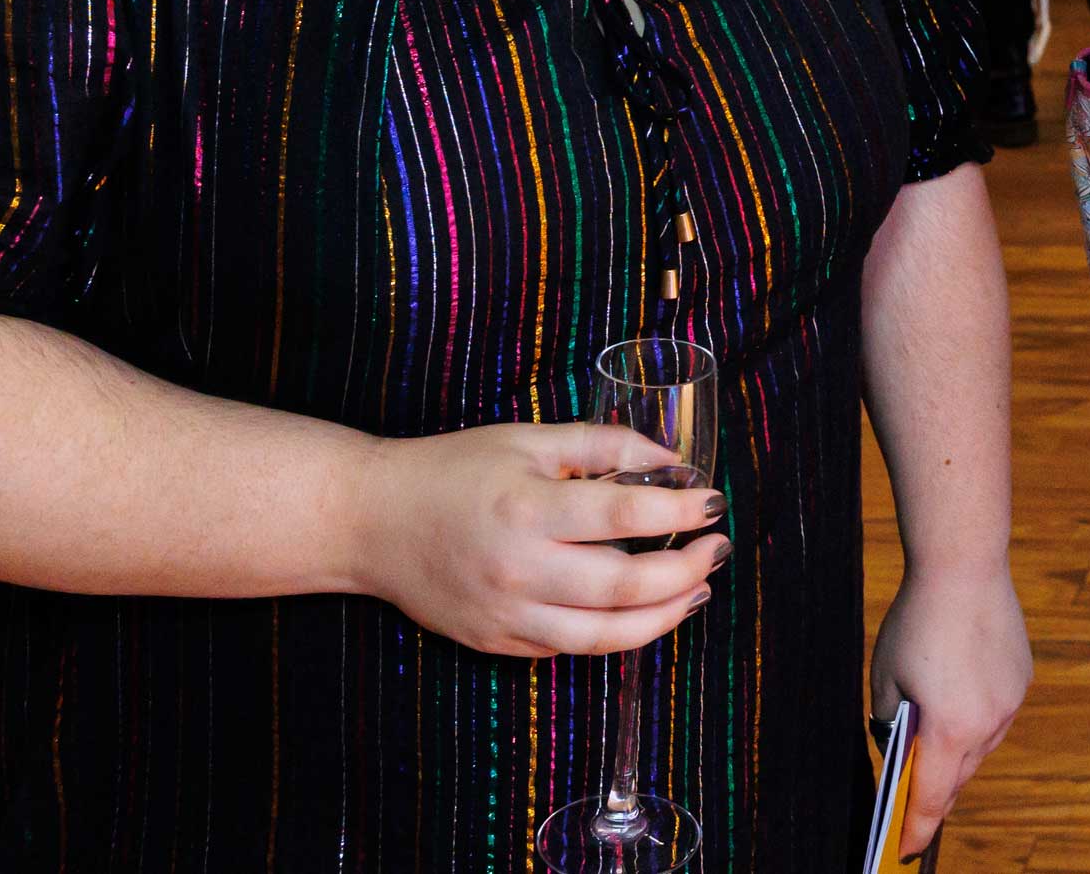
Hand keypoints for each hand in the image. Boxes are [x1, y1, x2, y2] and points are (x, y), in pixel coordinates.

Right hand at [339, 422, 727, 658]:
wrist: (372, 521)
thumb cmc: (453, 470)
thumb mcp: (529, 440)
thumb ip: (603, 446)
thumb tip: (671, 462)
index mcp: (528, 509)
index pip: (625, 514)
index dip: (681, 510)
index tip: (714, 501)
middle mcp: (520, 569)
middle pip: (624, 587)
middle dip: (686, 571)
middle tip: (717, 550)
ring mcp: (507, 614)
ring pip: (604, 636)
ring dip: (664, 617)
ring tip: (697, 590)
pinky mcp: (497, 641)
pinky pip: (570, 648)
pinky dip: (616, 633)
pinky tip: (644, 611)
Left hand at [871, 559, 1031, 850]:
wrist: (965, 566)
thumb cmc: (917, 622)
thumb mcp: (887, 679)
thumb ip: (892, 723)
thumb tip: (902, 746)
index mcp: (950, 730)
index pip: (933, 799)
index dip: (917, 828)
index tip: (905, 849)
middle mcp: (988, 724)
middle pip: (959, 776)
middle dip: (936, 791)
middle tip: (914, 803)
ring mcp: (1011, 702)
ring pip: (980, 747)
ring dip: (957, 753)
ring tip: (935, 755)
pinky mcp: (1022, 679)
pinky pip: (995, 716)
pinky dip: (975, 719)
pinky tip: (959, 703)